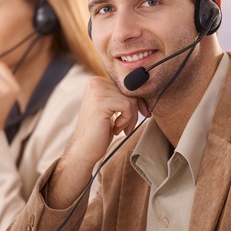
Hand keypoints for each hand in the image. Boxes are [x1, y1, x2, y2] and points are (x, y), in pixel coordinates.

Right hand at [48, 76, 147, 207]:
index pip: (127, 85)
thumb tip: (146, 91)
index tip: (144, 113)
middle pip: (130, 91)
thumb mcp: (113, 109)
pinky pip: (127, 106)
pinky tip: (117, 129)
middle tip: (128, 127)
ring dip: (130, 117)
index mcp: (97, 81)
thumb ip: (122, 96)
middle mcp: (95, 82)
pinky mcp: (101, 102)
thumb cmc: (100, 131)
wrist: (85, 149)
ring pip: (131, 99)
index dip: (138, 100)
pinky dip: (127, 120)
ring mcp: (97, 91)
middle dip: (134, 111)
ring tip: (121, 129)